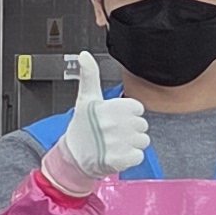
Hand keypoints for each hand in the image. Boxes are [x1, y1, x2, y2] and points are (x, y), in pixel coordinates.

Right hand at [38, 53, 148, 195]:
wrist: (73, 157)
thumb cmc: (82, 127)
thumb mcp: (86, 99)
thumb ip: (90, 75)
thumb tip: (84, 55)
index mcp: (109, 107)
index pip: (137, 108)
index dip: (127, 113)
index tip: (114, 118)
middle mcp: (114, 125)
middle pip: (142, 125)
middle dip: (130, 129)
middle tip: (112, 132)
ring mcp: (117, 143)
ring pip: (142, 141)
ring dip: (131, 144)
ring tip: (114, 144)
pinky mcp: (120, 159)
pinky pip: (139, 155)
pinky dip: (130, 157)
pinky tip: (117, 154)